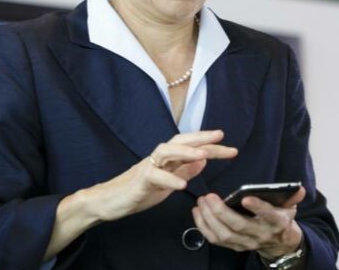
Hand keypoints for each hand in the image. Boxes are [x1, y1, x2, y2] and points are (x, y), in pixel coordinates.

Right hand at [84, 130, 237, 221]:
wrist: (109, 201)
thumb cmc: (138, 191)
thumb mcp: (166, 182)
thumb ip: (183, 171)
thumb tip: (203, 160)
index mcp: (167, 160)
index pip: (190, 147)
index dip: (210, 146)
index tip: (229, 146)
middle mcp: (158, 159)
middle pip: (179, 141)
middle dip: (200, 138)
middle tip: (220, 137)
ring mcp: (147, 167)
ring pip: (166, 152)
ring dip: (185, 151)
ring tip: (203, 153)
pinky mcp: (139, 181)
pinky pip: (154, 176)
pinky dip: (169, 179)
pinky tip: (182, 185)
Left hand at [192, 187, 305, 258]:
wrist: (279, 243)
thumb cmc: (280, 217)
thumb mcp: (289, 206)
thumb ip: (292, 196)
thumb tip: (298, 187)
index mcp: (276, 221)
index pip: (268, 216)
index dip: (258, 207)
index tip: (245, 197)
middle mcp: (260, 234)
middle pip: (239, 226)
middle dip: (221, 212)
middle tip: (209, 196)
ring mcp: (246, 242)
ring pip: (224, 234)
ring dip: (209, 218)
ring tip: (201, 201)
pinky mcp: (234, 246)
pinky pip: (216, 240)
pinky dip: (203, 227)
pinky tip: (197, 211)